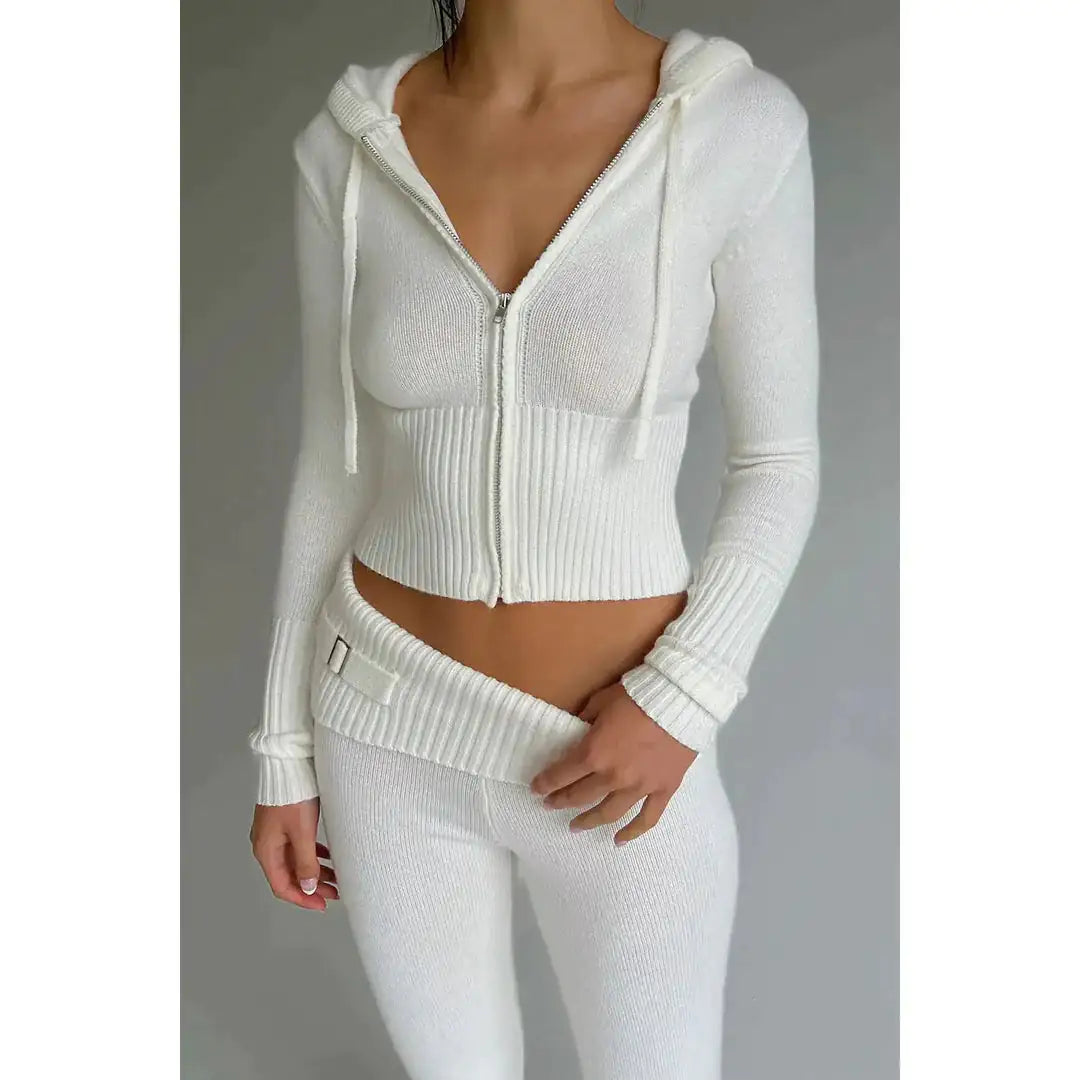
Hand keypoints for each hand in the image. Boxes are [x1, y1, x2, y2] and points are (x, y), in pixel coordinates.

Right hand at [249, 797, 337, 909]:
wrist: (287, 764)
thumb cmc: (292, 795)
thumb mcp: (302, 832)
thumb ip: (306, 863)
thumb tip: (308, 887)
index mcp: (266, 851)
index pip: (282, 886)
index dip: (302, 899)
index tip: (322, 905)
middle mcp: (267, 844)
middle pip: (289, 875)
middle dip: (312, 887)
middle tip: (334, 893)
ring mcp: (274, 833)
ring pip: (296, 861)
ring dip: (314, 871)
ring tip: (336, 877)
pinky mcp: (284, 822)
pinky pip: (298, 846)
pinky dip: (313, 855)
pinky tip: (328, 857)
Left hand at [529, 680, 697, 845]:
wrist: (679, 702)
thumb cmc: (636, 696)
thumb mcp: (601, 701)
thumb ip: (584, 718)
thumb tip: (576, 728)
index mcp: (594, 753)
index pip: (561, 774)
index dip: (545, 783)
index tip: (536, 789)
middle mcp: (613, 777)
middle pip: (580, 796)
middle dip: (561, 801)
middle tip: (550, 805)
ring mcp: (639, 787)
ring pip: (608, 813)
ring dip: (588, 821)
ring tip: (575, 826)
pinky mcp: (662, 790)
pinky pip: (647, 819)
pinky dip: (632, 832)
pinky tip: (618, 840)